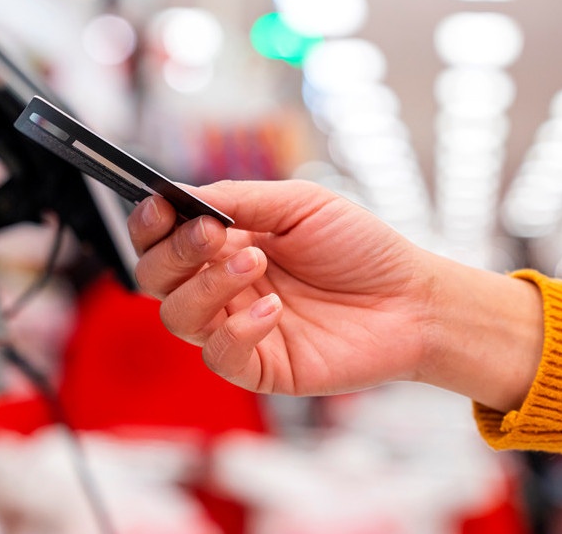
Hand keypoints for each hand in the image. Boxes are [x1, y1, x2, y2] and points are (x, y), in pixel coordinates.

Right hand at [128, 180, 542, 410]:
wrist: (412, 299)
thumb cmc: (360, 249)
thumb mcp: (300, 204)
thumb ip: (238, 199)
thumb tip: (182, 194)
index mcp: (222, 244)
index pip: (159, 237)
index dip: (148, 223)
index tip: (162, 206)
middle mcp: (220, 286)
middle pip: (153, 276)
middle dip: (173, 251)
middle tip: (213, 234)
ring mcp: (235, 327)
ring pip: (177, 316)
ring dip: (206, 286)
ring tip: (256, 263)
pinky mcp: (258, 367)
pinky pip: (219, 356)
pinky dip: (238, 330)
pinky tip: (275, 311)